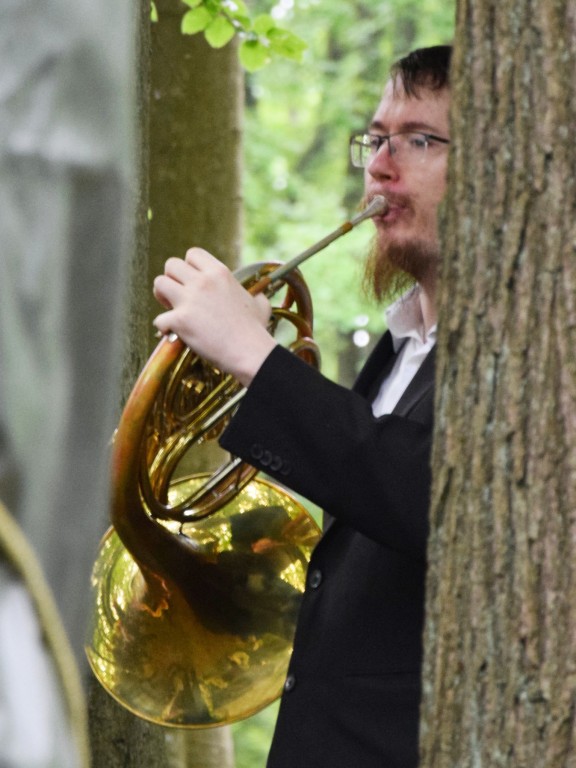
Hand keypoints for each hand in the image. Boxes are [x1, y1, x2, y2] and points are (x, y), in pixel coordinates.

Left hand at [153, 248, 276, 385]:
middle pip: (171, 265)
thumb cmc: (255, 331)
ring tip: (171, 309)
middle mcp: (203, 282)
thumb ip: (254, 294)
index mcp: (220, 273)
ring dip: (161, 297)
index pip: (193, 254)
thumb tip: (258, 296)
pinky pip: (159, 319)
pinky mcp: (180, 320)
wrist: (250, 352)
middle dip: (171, 279)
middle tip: (177, 296)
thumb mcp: (259, 304)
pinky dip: (164, 328)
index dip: (189, 267)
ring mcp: (190, 300)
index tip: (192, 282)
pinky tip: (173, 334)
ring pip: (159, 283)